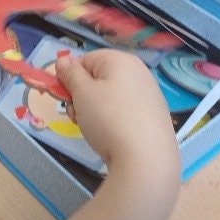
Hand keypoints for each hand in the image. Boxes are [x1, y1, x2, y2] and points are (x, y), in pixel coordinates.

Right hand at [56, 49, 178, 173]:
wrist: (146, 160)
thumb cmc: (109, 119)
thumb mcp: (82, 93)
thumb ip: (70, 74)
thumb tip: (64, 60)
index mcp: (121, 60)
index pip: (85, 60)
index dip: (71, 78)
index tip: (67, 98)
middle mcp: (139, 72)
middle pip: (98, 78)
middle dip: (82, 96)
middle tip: (78, 116)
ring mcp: (150, 95)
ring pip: (110, 96)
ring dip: (95, 110)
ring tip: (94, 130)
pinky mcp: (155, 117)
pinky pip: (125, 111)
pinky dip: (114, 120)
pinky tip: (112, 137)